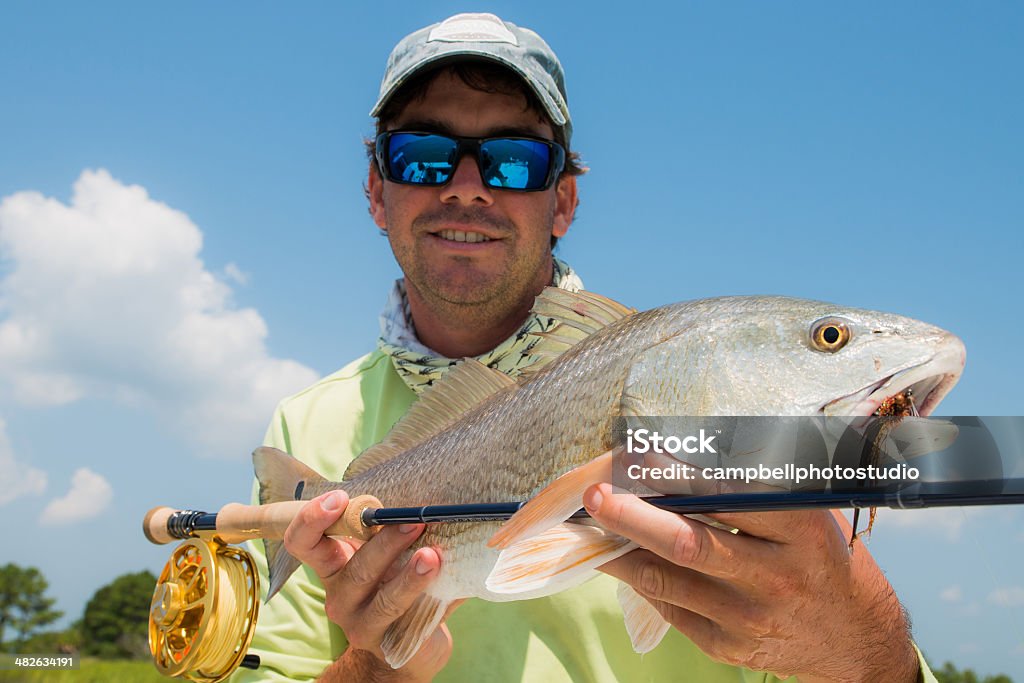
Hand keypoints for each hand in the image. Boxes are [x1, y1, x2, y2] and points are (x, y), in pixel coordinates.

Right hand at [283, 490, 456, 681]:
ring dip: (410, 577)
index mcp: (334, 566)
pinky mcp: (388, 645)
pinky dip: (430, 600)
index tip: (340, 498)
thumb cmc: (399, 585)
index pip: (303, 542)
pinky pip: (410, 622)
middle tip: (414, 522)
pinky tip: (448, 585)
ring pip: (384, 601)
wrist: (412, 643)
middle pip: (356, 569)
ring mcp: (361, 625)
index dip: (312, 519)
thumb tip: (433, 499)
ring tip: (432, 557)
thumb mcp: (391, 555)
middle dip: (386, 543)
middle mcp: (340, 596)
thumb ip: (397, 529)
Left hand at [585, 484, 918, 682]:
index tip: (636, 454)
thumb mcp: (810, 510)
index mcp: (799, 530)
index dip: (674, 474)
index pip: (726, 497)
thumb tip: (691, 441)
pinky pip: (670, 609)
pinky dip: (639, 581)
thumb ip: (759, 482)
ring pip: (667, 580)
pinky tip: (620, 557)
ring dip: (621, 550)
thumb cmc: (824, 557)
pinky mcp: (729, 648)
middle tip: (594, 494)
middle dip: (633, 517)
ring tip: (591, 524)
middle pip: (688, 543)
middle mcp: (775, 576)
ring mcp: (750, 618)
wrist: (855, 639)